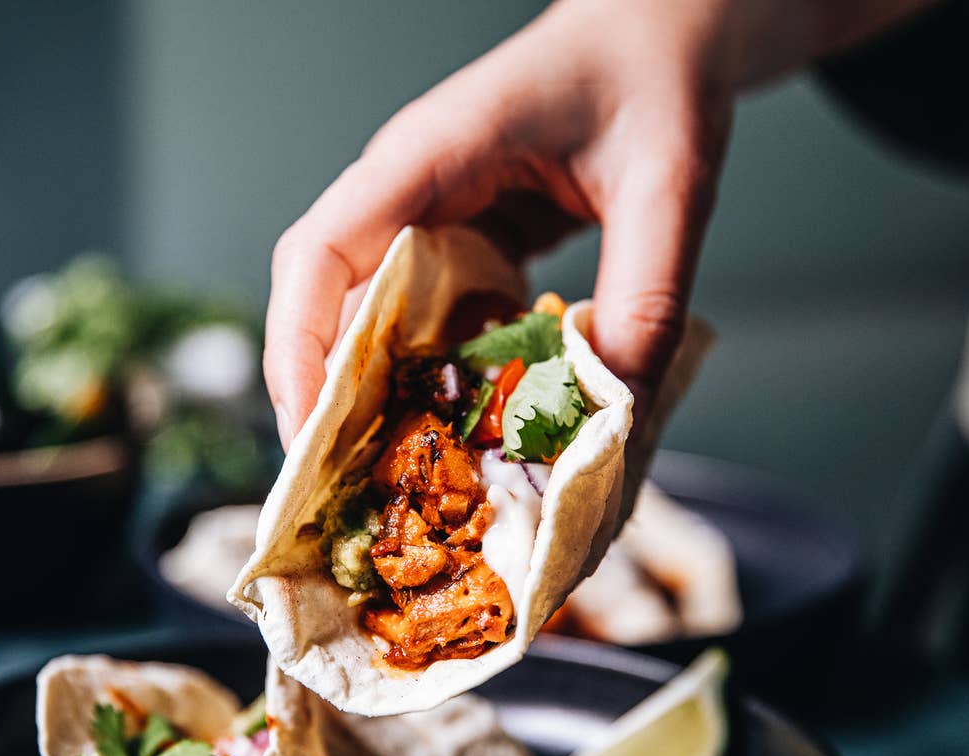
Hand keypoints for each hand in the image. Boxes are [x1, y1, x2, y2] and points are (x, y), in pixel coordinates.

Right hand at [264, 0, 937, 447]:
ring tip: (392, 489)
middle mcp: (409, 189)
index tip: (308, 433)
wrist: (665, 36)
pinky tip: (458, 441)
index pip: (324, 251)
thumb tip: (611, 409)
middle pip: (323, 299)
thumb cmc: (655, 80)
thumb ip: (648, 290)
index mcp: (431, 154)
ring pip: (368, 319)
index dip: (299, 347)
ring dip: (374, 401)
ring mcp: (430, 218)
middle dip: (322, 397)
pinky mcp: (462, 244)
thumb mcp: (669, 183)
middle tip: (341, 496)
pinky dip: (431, 385)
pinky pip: (423, 322)